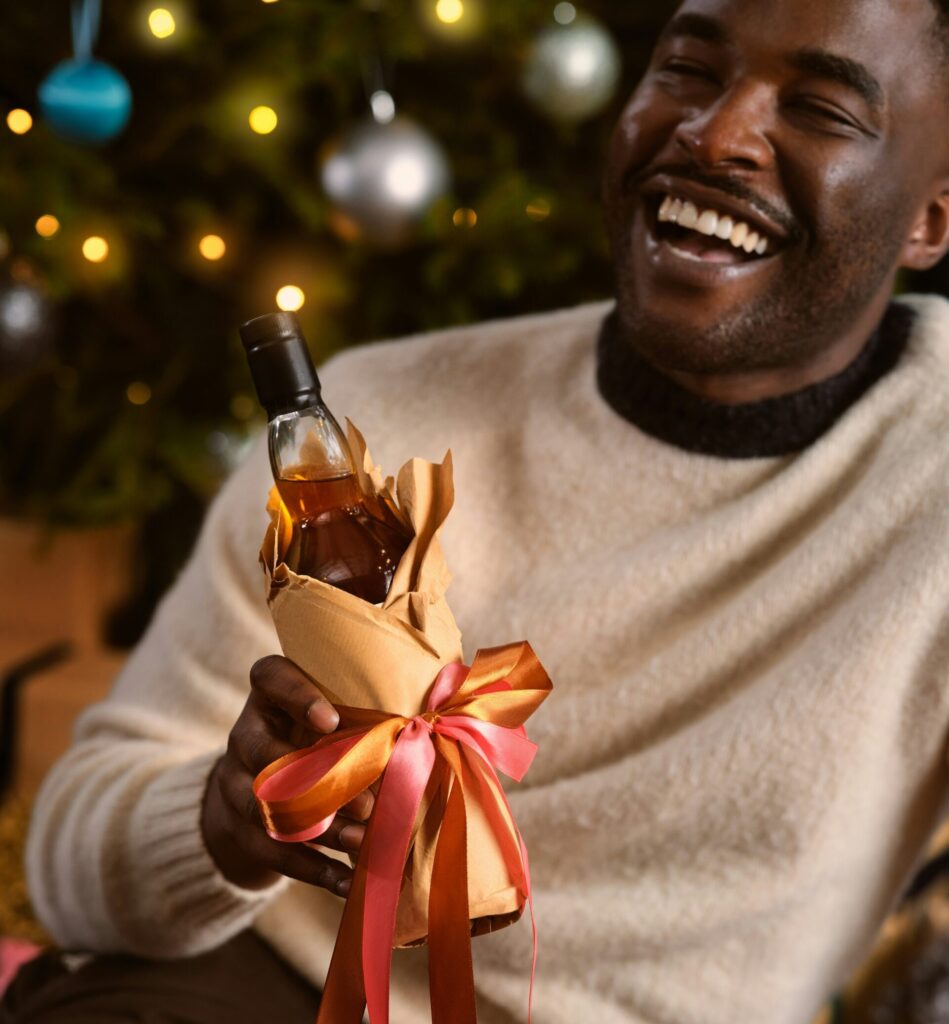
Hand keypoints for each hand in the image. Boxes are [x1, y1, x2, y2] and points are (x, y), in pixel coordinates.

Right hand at [201, 655, 373, 895]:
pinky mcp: (239, 829)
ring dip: (321, 829)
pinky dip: (314, 870)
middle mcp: (246, 735)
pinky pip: (273, 853)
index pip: (270, 677)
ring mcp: (235, 783)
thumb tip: (431, 730)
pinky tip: (349, 883)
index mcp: (270, 696)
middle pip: (266, 752)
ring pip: (269, 808)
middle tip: (368, 804)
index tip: (332, 721)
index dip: (297, 696)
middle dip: (319, 781)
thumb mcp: (329, 715)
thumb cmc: (315, 736)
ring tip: (363, 842)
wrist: (255, 785)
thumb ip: (364, 715)